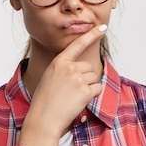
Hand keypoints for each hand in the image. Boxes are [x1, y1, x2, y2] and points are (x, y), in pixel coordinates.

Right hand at [17, 24, 107, 145]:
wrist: (43, 119)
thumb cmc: (44, 101)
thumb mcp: (50, 77)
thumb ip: (64, 69)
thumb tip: (80, 69)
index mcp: (59, 62)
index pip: (78, 44)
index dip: (92, 35)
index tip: (102, 27)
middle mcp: (69, 68)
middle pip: (89, 67)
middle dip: (85, 78)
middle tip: (71, 90)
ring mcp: (78, 79)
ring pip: (94, 78)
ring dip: (88, 87)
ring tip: (73, 96)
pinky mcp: (85, 91)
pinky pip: (98, 88)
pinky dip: (92, 95)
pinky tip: (80, 101)